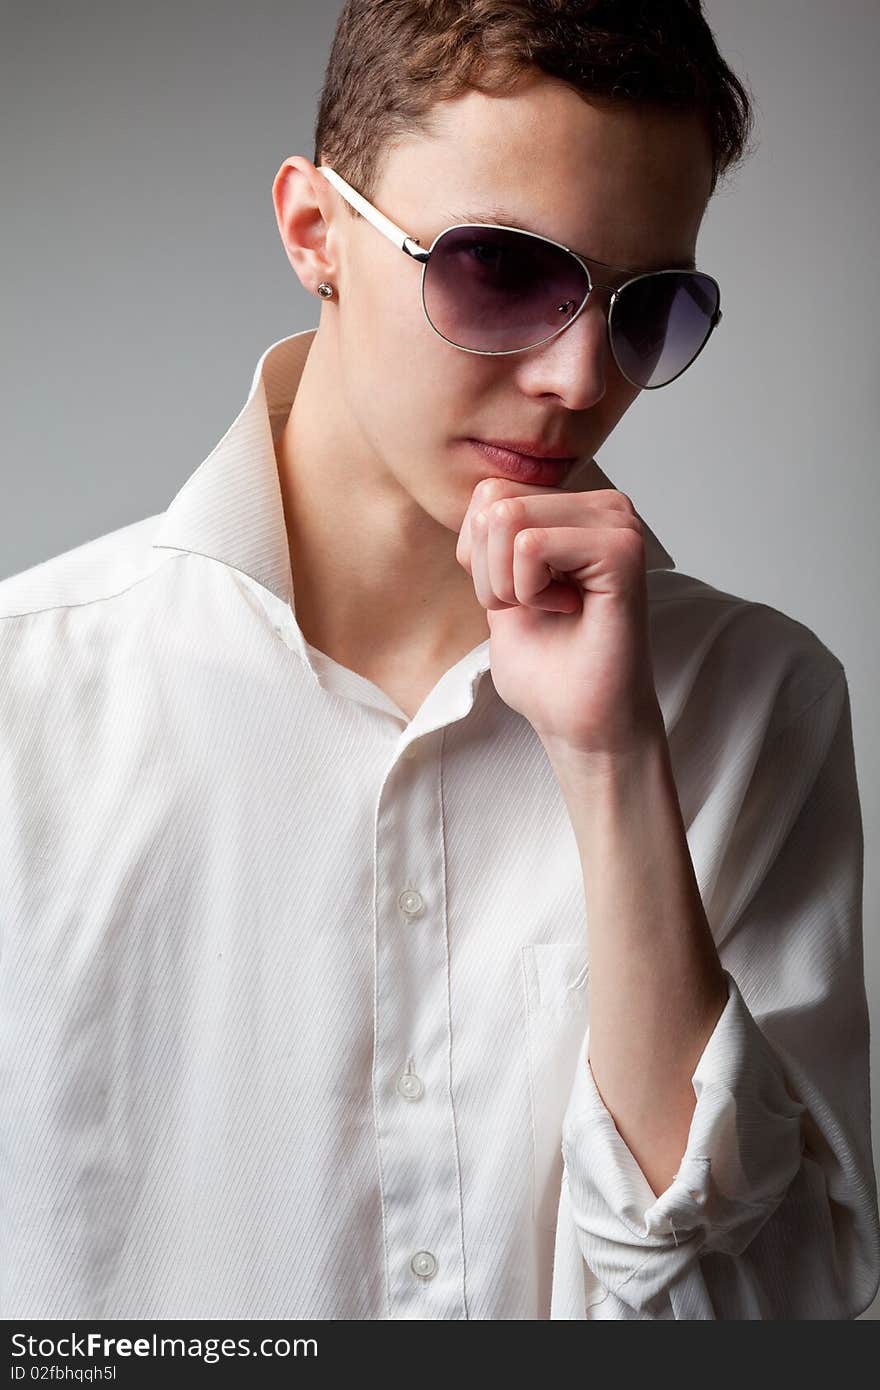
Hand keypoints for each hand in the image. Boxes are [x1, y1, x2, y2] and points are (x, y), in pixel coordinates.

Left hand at [455, 476, 665, 758]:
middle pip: (492, 502)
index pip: (487, 492)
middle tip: (536, 608)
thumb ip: (488, 537)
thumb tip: (479, 500)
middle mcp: (602, 504)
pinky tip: (568, 611)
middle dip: (490, 572)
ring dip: (509, 584)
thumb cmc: (546, 667)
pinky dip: (530, 590)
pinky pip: (529, 546)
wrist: (581, 722)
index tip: (520, 597)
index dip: (479, 557)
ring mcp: (617, 521)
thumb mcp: (497, 588)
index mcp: (575, 508)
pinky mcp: (622, 548)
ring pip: (505, 520)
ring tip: (554, 609)